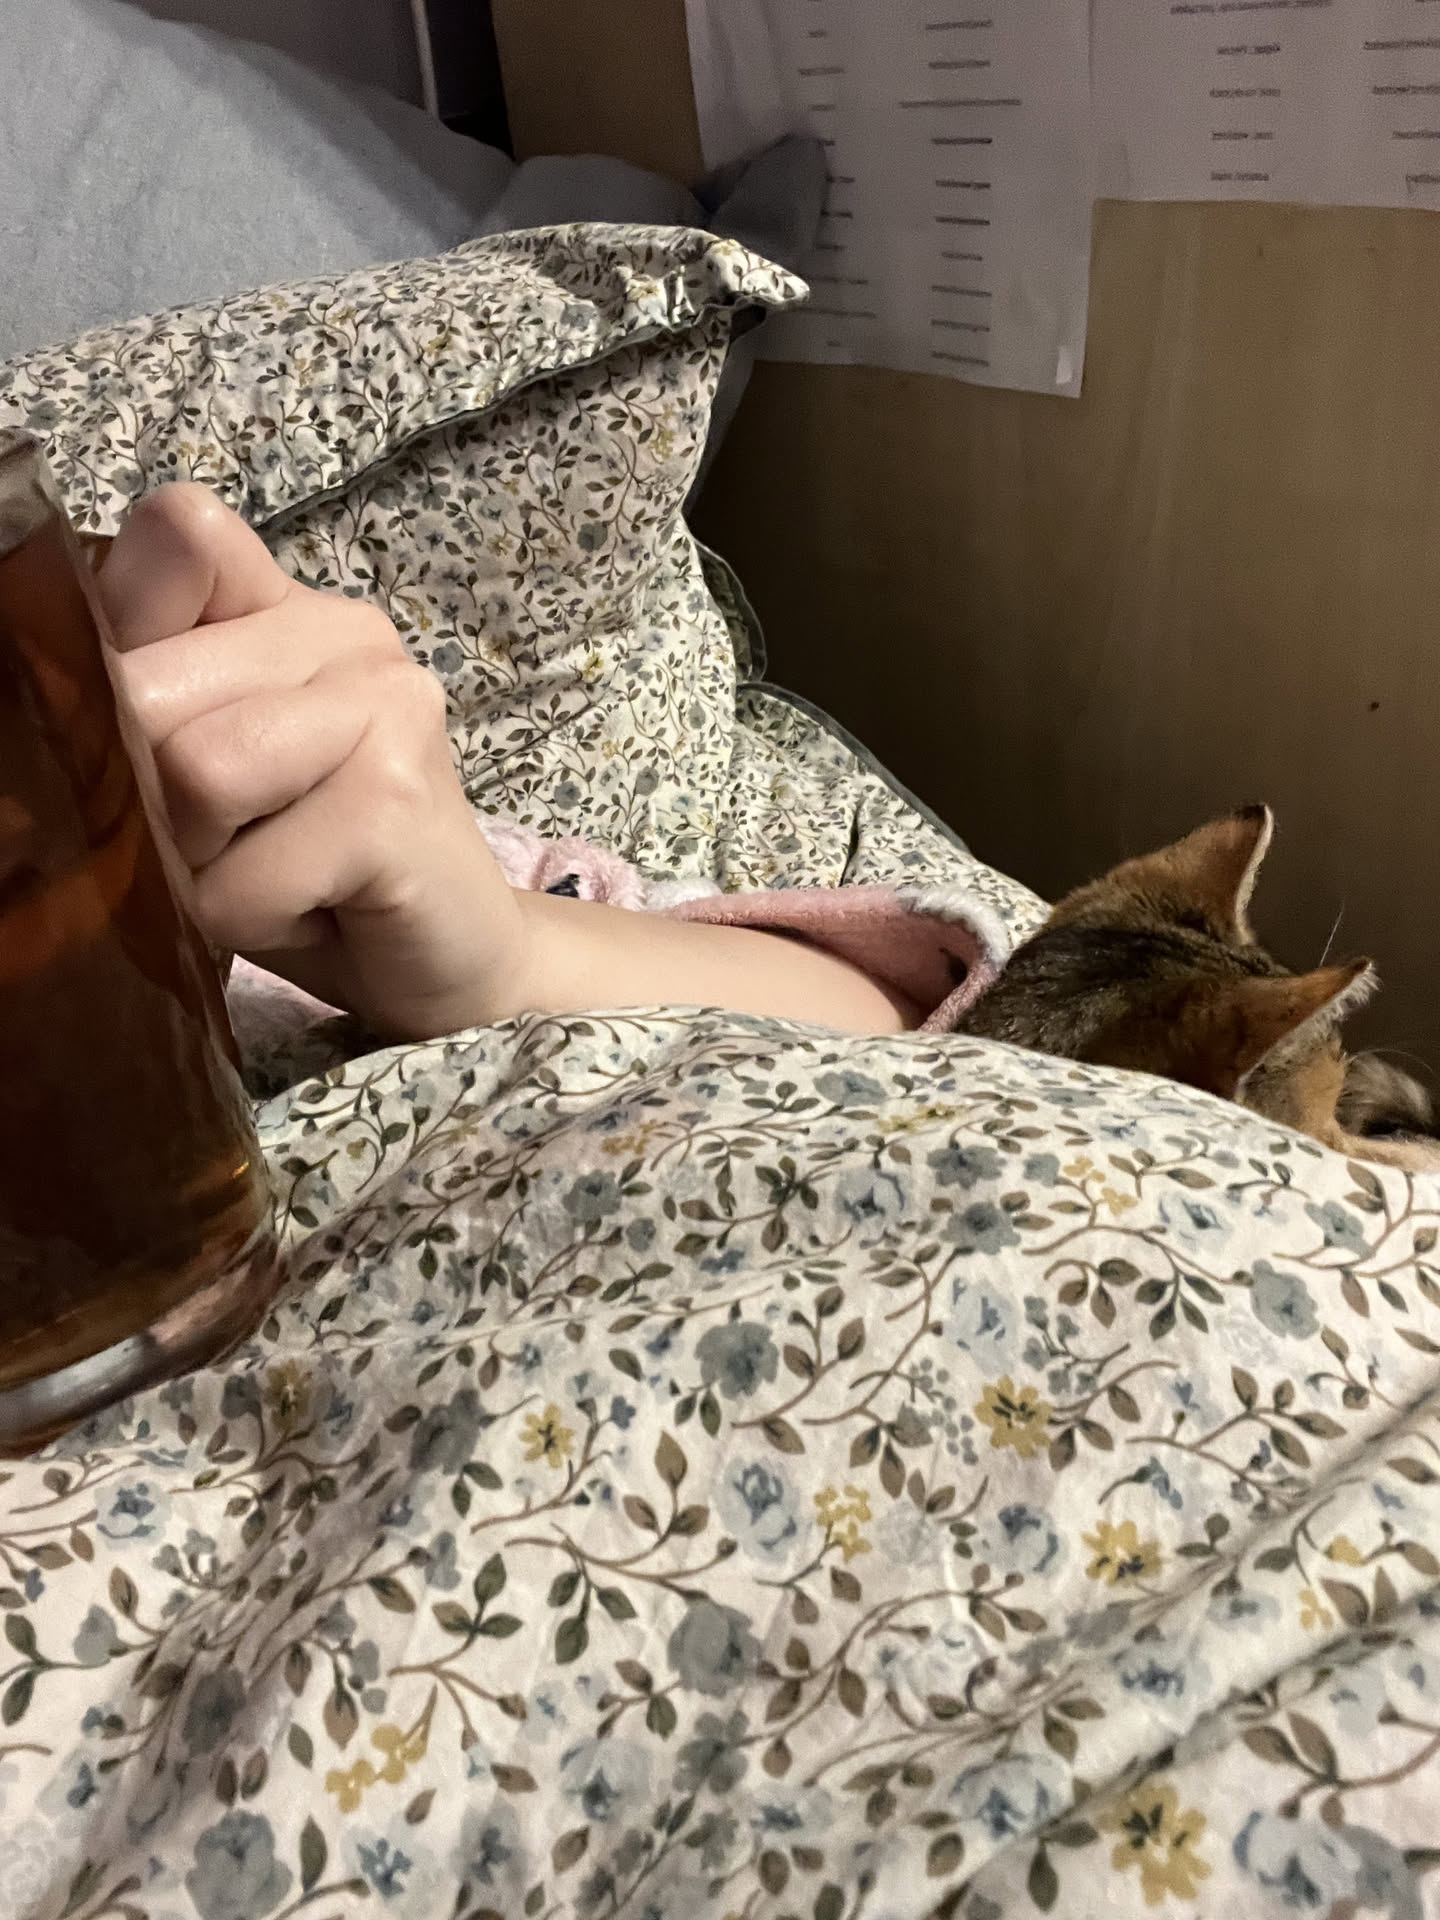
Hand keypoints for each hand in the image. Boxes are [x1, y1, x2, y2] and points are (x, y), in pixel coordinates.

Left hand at [97, 484, 521, 1039]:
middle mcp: (345, 629)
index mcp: (290, 604)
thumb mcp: (199, 771)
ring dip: (203, 865)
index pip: (178, 533)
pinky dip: (251, 920)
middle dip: (156, 799)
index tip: (173, 736)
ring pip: (193, 773)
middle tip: (234, 842)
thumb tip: (54, 705)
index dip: (131, 638)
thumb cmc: (311, 866)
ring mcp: (386, 704)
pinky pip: (242, 878)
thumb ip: (141, 697)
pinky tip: (315, 911)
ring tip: (273, 875)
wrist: (455, 953)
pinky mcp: (397, 800)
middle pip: (146, 686)